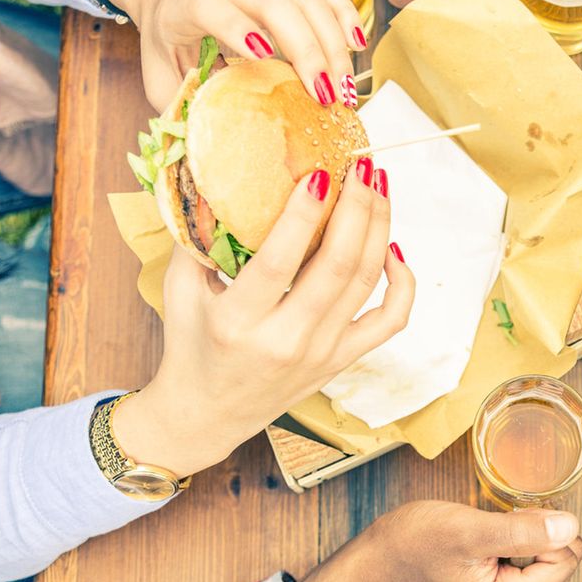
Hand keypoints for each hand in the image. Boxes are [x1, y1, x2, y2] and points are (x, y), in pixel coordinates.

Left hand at [97, 0, 364, 110]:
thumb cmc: (167, 36)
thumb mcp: (158, 72)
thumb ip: (177, 103)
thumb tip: (205, 143)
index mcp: (188, 3)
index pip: (214, 8)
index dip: (237, 27)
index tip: (262, 55)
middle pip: (274, 3)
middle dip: (307, 49)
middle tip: (326, 94)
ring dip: (332, 41)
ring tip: (343, 86)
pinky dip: (344, 15)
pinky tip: (357, 45)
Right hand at [112, 161, 414, 475]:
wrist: (208, 414)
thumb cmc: (191, 344)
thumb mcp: (179, 289)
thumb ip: (197, 236)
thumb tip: (220, 174)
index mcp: (238, 322)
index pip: (280, 262)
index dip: (304, 215)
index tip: (319, 173)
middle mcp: (286, 340)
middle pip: (338, 266)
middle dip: (357, 209)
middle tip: (361, 166)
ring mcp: (322, 353)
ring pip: (366, 283)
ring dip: (379, 228)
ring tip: (378, 187)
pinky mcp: (343, 360)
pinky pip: (390, 320)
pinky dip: (401, 283)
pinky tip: (392, 249)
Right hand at [289, 501, 581, 581]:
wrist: (379, 559)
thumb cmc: (415, 544)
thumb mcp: (469, 531)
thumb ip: (522, 531)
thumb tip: (572, 526)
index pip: (566, 558)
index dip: (542, 530)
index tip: (505, 523)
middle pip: (562, 559)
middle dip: (536, 533)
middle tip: (492, 529)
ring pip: (550, 555)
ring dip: (525, 534)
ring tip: (485, 535)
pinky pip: (534, 557)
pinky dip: (517, 540)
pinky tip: (487, 540)